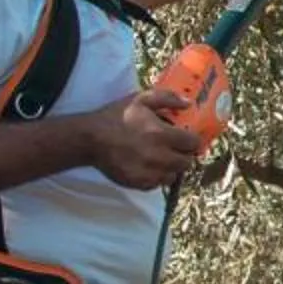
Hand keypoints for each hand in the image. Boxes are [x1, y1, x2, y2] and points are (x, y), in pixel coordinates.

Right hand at [90, 82, 209, 189]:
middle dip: (184, 155)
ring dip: (171, 168)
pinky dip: (156, 178)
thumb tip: (188, 103)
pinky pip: (157, 185)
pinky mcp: (138, 183)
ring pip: (173, 176)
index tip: (187, 139)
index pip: (193, 144)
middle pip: (186, 163)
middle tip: (176, 150)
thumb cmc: (116, 116)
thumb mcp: (140, 99)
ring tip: (162, 159)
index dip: (192, 141)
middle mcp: (159, 157)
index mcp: (162, 135)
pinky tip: (149, 167)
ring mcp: (149, 172)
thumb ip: (167, 98)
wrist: (90, 139)